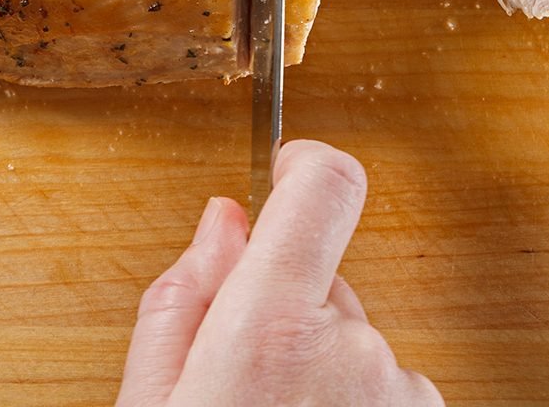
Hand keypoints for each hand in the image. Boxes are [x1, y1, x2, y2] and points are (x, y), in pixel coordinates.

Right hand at [117, 140, 441, 406]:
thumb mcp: (150, 404)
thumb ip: (182, 301)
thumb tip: (224, 224)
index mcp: (272, 331)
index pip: (324, 188)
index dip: (303, 167)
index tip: (288, 168)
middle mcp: (352, 352)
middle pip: (322, 282)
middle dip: (283, 314)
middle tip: (238, 382)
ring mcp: (398, 389)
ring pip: (351, 342)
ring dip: (317, 368)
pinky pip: (383, 386)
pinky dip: (349, 403)